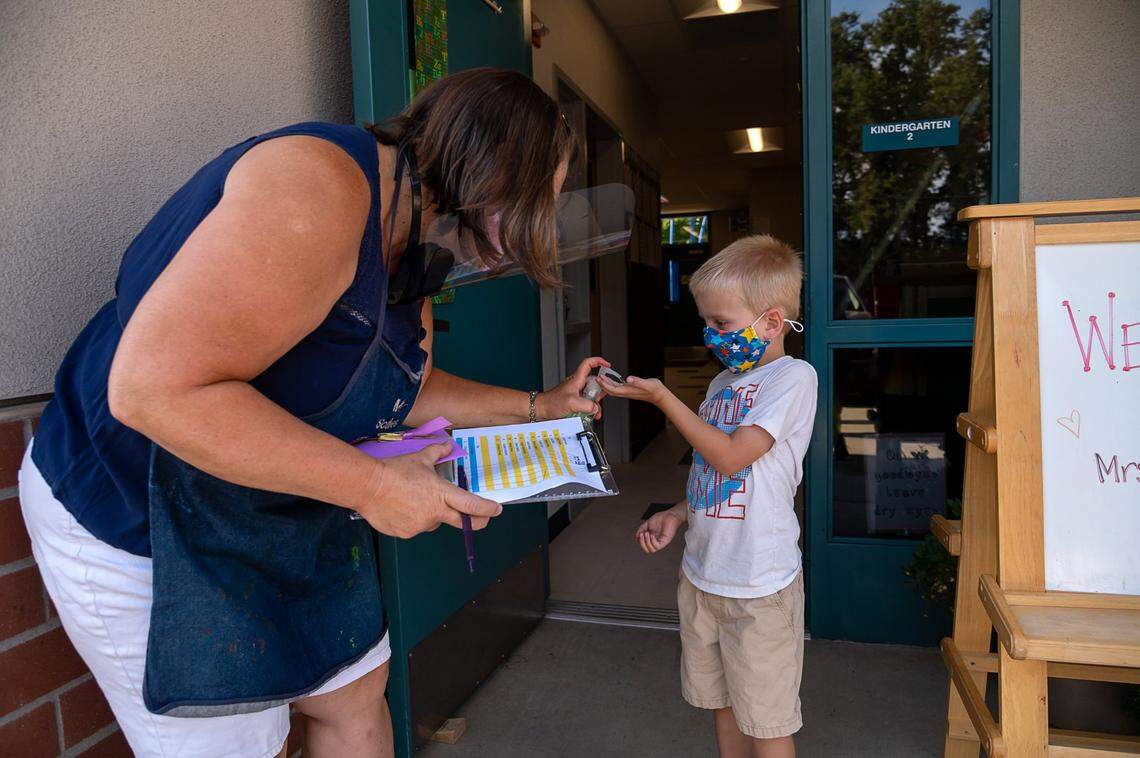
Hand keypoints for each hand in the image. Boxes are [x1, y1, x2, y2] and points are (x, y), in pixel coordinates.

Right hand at [355, 442, 501, 537]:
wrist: (367, 486)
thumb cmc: (395, 470)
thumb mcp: (420, 458)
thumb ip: (438, 452)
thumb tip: (448, 444)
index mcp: (441, 493)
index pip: (471, 505)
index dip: (487, 509)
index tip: (496, 510)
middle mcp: (434, 513)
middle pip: (463, 523)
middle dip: (476, 522)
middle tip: (481, 519)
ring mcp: (420, 525)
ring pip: (434, 522)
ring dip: (431, 514)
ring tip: (413, 499)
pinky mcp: (406, 533)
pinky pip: (415, 527)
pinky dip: (413, 519)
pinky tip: (401, 507)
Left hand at [536, 356, 610, 419]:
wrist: (541, 409)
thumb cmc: (551, 403)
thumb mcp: (571, 403)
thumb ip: (586, 405)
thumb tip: (595, 408)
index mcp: (577, 379)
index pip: (588, 364)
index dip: (599, 362)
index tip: (607, 365)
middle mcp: (577, 385)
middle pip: (594, 382)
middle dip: (601, 391)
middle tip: (602, 398)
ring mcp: (576, 393)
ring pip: (591, 394)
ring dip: (595, 404)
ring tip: (595, 412)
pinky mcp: (574, 401)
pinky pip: (586, 403)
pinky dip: (589, 409)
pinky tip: (589, 414)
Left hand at [598, 375, 666, 405]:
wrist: (659, 395)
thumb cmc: (654, 390)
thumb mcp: (647, 384)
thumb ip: (637, 382)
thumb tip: (629, 379)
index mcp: (628, 391)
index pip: (613, 389)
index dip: (604, 385)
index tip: (599, 379)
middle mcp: (626, 392)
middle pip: (610, 390)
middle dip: (602, 385)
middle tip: (596, 378)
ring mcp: (628, 391)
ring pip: (613, 389)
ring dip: (606, 384)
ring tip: (601, 378)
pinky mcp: (630, 389)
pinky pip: (618, 387)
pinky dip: (612, 384)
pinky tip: (611, 379)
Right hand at [636, 509, 684, 553]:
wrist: (669, 515)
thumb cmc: (662, 518)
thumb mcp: (647, 524)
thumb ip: (641, 529)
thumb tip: (637, 536)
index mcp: (652, 538)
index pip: (645, 545)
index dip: (641, 541)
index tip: (640, 534)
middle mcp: (656, 541)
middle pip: (647, 550)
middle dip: (642, 543)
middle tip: (642, 535)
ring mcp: (661, 541)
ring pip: (652, 550)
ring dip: (647, 542)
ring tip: (647, 534)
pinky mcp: (665, 541)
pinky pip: (657, 547)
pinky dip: (653, 542)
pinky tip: (652, 535)